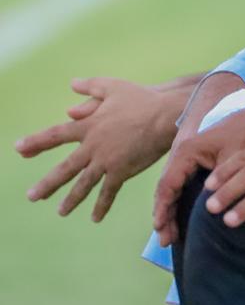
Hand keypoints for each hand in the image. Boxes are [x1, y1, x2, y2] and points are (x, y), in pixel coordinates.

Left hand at [16, 77, 183, 220]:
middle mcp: (93, 145)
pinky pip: (109, 191)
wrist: (165, 114)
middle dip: (47, 184)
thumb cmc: (140, 98)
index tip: (18, 149)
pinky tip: (95, 218)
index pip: (55, 135)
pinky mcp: (123, 171)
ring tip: (60, 212)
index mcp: (88, 125)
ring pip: (83, 184)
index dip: (36, 142)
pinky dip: (102, 205)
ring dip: (70, 199)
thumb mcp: (112, 86)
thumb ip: (89, 89)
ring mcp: (107, 160)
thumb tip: (69, 96)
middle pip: (65, 168)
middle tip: (32, 196)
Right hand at [153, 105, 244, 246]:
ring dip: (169, 212)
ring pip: (172, 189)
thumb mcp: (235, 160)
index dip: (164, 208)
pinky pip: (181, 186)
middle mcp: (182, 155)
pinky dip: (178, 204)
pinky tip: (178, 221)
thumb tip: (209, 209)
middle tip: (165, 240)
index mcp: (187, 152)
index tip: (161, 228)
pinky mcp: (195, 164)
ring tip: (169, 237)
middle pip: (166, 189)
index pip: (168, 184)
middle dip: (164, 215)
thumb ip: (222, 183)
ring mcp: (187, 159)